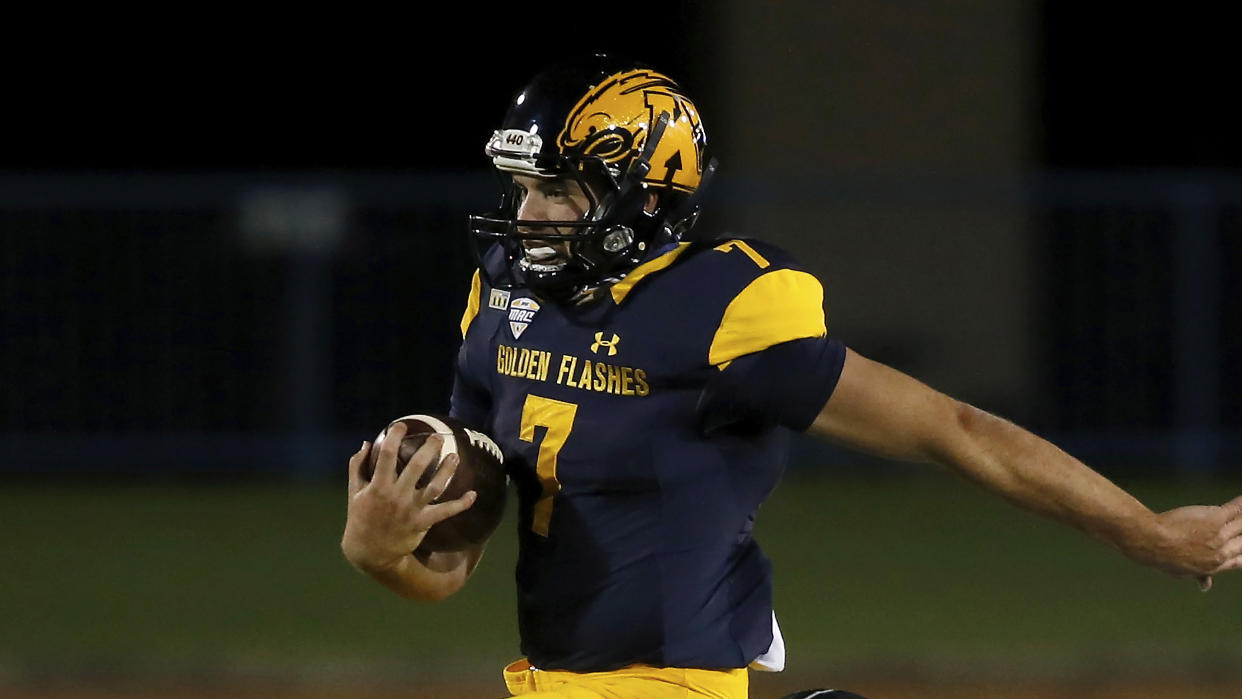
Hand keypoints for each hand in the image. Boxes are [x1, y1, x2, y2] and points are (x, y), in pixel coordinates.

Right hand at [340, 422, 477, 572]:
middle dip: (429, 449)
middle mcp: (396, 496)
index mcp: (378, 486)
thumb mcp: (354, 492)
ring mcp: (410, 510)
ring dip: (447, 470)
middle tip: (438, 437)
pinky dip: (461, 504)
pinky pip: (445, 512)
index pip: (386, 456)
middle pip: (416, 467)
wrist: (370, 552)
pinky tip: (473, 495)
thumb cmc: (361, 518)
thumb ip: (358, 467)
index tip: (401, 426)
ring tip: (455, 456)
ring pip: (434, 486)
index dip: (394, 438)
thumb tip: (365, 443)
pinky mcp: (422, 523)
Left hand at [1146, 495, 1241, 590]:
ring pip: (1241, 524)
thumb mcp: (1182, 572)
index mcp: (1214, 566)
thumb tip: (1205, 586)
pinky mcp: (1215, 519)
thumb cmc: (1163, 557)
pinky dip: (1241, 503)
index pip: (1239, 561)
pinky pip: (1235, 509)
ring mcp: (1220, 534)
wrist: (1154, 542)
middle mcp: (1222, 551)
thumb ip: (1199, 575)